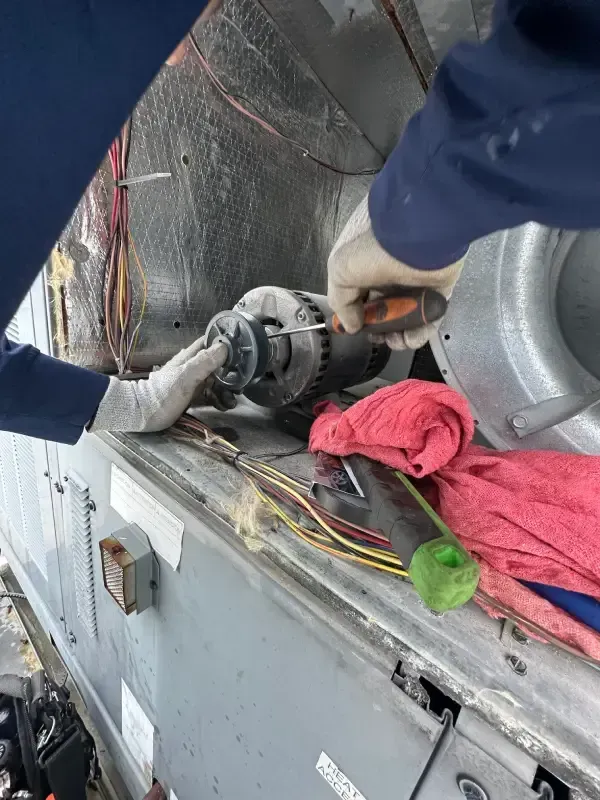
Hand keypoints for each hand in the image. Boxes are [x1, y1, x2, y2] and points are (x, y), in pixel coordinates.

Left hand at [90, 338, 228, 432]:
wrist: (142, 414)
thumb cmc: (161, 394)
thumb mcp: (186, 376)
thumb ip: (205, 362)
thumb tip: (224, 347)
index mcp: (190, 358)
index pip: (211, 344)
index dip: (226, 347)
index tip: (240, 356)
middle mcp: (192, 368)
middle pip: (217, 365)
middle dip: (230, 374)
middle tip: (238, 386)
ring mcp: (192, 383)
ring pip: (215, 382)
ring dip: (226, 390)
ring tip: (231, 401)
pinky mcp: (191, 397)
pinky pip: (210, 395)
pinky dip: (218, 399)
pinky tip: (222, 405)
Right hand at [327, 196, 463, 349]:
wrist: (418, 236)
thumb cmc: (376, 245)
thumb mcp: (341, 271)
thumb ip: (341, 301)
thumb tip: (351, 325)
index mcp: (366, 260)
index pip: (359, 292)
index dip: (356, 312)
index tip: (355, 325)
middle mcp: (391, 269)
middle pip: (383, 308)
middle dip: (378, 327)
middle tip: (376, 335)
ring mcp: (416, 279)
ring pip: (406, 315)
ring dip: (398, 333)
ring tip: (393, 340)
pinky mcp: (438, 288)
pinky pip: (430, 317)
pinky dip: (420, 332)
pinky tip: (409, 338)